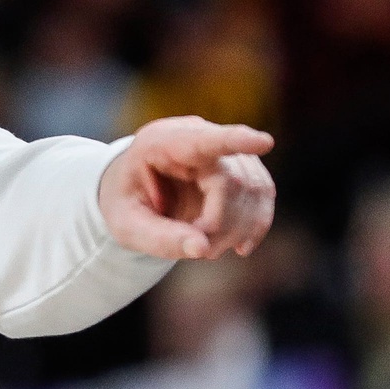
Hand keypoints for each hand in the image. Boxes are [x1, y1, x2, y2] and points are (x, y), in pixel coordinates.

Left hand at [99, 117, 275, 259]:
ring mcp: (223, 149)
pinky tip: (242, 247)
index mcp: (160, 142)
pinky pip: (262, 194)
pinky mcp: (241, 166)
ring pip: (253, 188)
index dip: (235, 141)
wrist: (134, 191)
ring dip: (238, 229)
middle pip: (232, 180)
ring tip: (208, 250)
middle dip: (221, 225)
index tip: (264, 142)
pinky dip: (256, 225)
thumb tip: (202, 249)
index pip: (204, 140)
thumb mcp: (126, 225)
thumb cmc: (125, 203)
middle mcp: (198, 136)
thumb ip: (159, 238)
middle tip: (202, 252)